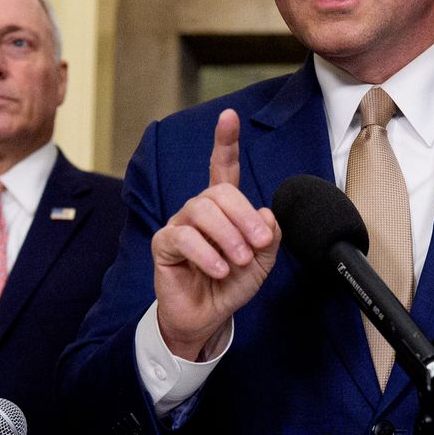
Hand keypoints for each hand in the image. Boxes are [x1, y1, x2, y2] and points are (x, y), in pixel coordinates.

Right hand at [150, 109, 280, 359]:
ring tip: (239, 260)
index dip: (225, 141)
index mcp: (223, 208)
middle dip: (244, 216)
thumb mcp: (262, 261)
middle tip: (259, 244)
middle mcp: (199, 211)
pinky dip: (206, 253)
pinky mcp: (164, 245)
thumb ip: (269, 236)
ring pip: (202, 211)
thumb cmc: (231, 284)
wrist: (208, 317)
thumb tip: (266, 213)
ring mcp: (179, 225)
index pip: (222, 167)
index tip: (229, 117)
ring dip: (228, 236)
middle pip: (219, 192)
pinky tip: (218, 269)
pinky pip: (184, 238)